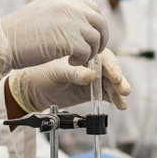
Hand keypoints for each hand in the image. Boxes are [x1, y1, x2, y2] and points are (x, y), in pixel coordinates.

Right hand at [0, 0, 108, 81]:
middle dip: (100, 39)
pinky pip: (86, 51)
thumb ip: (65, 14)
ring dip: (91, 52)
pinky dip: (82, 60)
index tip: (93, 39)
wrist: (0, 43)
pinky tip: (70, 62)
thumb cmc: (19, 34)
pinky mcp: (67, 39)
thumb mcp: (44, 13)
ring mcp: (69, 20)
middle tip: (93, 52)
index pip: (93, 9)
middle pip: (100, 22)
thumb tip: (86, 24)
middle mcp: (68, 5)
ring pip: (95, 38)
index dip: (97, 26)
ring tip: (78, 59)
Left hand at [7, 49, 131, 112]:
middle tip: (123, 89)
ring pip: (111, 83)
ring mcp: (94, 78)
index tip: (116, 76)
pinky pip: (107, 94)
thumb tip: (91, 76)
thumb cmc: (41, 73)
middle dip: (119, 80)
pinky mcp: (93, 91)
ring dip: (118, 91)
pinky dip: (114, 99)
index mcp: (84, 53)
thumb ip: (74, 73)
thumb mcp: (56, 72)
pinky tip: (120, 105)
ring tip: (122, 100)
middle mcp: (92, 64)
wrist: (33, 89)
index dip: (112, 67)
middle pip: (111, 70)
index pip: (103, 57)